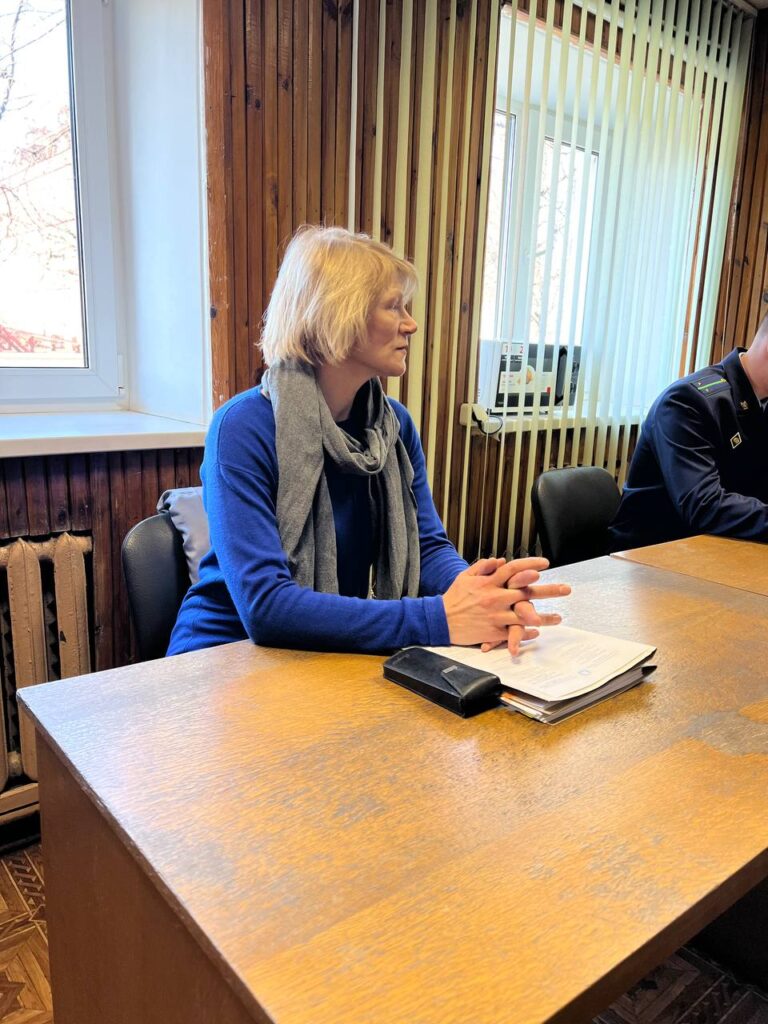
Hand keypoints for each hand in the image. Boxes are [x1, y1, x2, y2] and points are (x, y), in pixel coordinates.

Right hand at [442, 557, 569, 655]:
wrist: (440, 620)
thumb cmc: (454, 597)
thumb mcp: (465, 577)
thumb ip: (483, 567)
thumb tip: (500, 561)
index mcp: (489, 583)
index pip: (513, 569)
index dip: (530, 564)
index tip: (545, 564)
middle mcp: (494, 598)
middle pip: (526, 592)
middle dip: (548, 591)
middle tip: (566, 589)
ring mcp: (495, 616)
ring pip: (524, 616)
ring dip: (543, 617)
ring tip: (559, 618)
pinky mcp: (492, 632)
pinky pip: (513, 632)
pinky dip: (526, 632)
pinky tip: (537, 632)